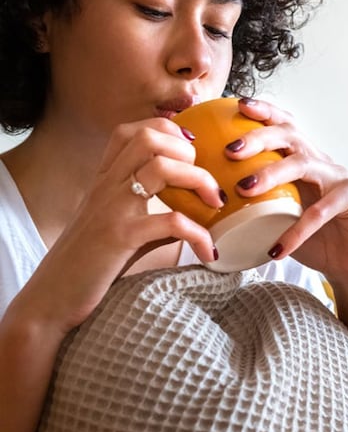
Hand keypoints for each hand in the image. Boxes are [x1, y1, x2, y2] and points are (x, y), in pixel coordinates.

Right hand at [15, 118, 223, 333]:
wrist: (50, 300)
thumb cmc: (88, 262)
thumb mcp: (114, 223)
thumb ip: (145, 207)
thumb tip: (191, 206)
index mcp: (106, 180)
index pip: (132, 131)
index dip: (168, 132)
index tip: (191, 154)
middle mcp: (108, 186)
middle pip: (149, 138)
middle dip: (187, 151)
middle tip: (202, 180)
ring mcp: (113, 209)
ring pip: (161, 168)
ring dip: (199, 180)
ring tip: (214, 203)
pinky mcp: (120, 238)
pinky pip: (172, 222)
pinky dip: (199, 234)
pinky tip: (208, 251)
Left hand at [225, 98, 347, 288]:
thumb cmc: (315, 241)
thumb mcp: (280, 219)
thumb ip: (256, 208)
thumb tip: (211, 210)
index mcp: (304, 161)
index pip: (285, 126)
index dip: (264, 112)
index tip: (238, 105)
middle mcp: (322, 163)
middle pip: (291, 135)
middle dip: (259, 137)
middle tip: (230, 150)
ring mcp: (339, 179)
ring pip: (303, 164)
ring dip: (271, 173)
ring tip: (244, 189)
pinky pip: (320, 212)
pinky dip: (296, 231)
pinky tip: (276, 248)